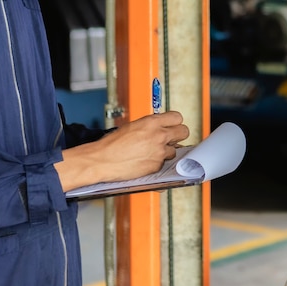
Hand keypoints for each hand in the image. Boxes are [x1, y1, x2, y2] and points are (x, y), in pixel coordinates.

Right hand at [56, 111, 189, 191]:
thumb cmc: (112, 144)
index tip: (172, 125)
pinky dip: (157, 163)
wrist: (102, 160)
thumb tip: (160, 128)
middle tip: (171, 138)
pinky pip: (164, 163)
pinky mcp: (157, 166)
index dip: (175, 122)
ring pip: (175, 150)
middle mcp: (159, 136)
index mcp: (152, 122)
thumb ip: (149, 126)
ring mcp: (159, 152)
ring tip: (152, 152)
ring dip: (166, 151)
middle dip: (178, 135)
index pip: (177, 117)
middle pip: (184, 132)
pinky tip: (146, 161)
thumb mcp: (132, 127)